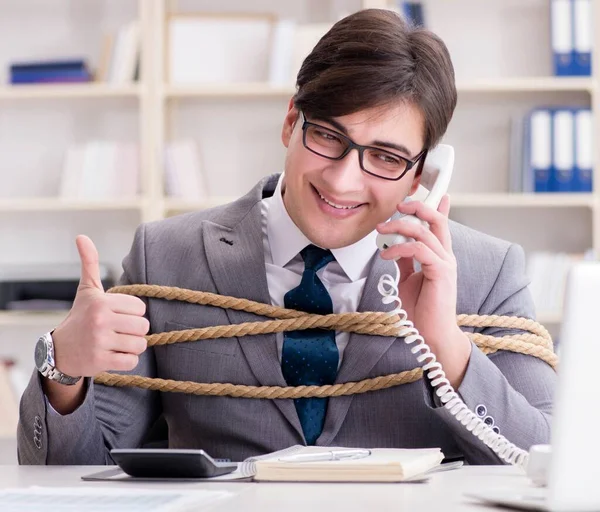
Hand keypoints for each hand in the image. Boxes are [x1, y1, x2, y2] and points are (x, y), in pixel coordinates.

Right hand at [51, 235, 149, 377]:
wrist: (60, 351)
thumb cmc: (80, 317)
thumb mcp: (86, 290)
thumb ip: (90, 263)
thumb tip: (81, 236)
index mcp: (101, 302)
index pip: (140, 308)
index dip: (133, 313)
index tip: (118, 315)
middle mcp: (100, 321)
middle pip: (143, 327)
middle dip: (135, 331)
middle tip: (119, 331)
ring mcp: (100, 342)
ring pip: (140, 345)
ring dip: (132, 346)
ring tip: (117, 343)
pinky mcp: (100, 362)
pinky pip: (131, 362)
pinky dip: (126, 361)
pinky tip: (113, 355)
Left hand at [376, 196, 470, 387]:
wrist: (431, 334)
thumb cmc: (422, 310)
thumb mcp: (408, 279)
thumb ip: (405, 261)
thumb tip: (394, 246)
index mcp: (440, 256)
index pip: (441, 226)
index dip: (439, 207)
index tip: (437, 193)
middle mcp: (446, 256)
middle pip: (436, 221)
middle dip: (417, 207)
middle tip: (398, 205)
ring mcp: (446, 263)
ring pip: (425, 232)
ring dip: (399, 228)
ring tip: (381, 232)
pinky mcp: (442, 272)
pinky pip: (419, 250)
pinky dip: (399, 249)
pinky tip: (386, 255)